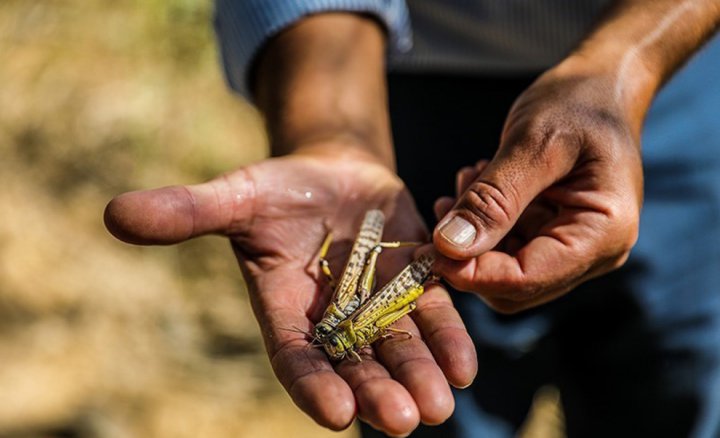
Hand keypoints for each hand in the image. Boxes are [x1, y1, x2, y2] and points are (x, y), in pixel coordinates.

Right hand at [105, 146, 476, 434]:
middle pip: (356, 366)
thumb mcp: (236, 197)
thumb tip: (114, 214)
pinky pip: (434, 317)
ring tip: (438, 405)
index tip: (335, 412)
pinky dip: (449, 340)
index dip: (314, 384)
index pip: (297, 358)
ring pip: (400, 350)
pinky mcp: (417, 285)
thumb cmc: (278, 191)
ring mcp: (379, 306)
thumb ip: (188, 213)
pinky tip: (465, 366)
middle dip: (377, 393)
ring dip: (419, 377)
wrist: (334, 176)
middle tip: (402, 420)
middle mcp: (334, 321)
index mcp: (286, 311)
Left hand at [432, 59, 643, 313]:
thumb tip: (450, 246)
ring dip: (473, 236)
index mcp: (603, 233)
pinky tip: (474, 185)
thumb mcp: (534, 143)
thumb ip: (494, 198)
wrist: (602, 83)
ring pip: (505, 270)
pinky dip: (483, 225)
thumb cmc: (579, 102)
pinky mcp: (554, 234)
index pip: (528, 278)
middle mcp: (595, 251)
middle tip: (446, 204)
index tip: (429, 249)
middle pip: (515, 286)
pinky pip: (508, 248)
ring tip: (467, 181)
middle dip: (470, 253)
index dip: (472, 273)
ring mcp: (575, 246)